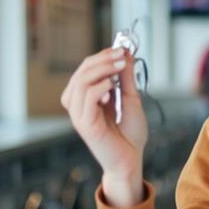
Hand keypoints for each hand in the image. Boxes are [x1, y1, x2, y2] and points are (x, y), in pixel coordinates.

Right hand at [60, 47, 148, 187]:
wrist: (131, 159)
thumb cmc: (129, 133)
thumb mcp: (130, 98)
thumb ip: (125, 77)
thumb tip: (125, 54)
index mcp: (85, 98)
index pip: (85, 69)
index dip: (101, 56)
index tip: (121, 50)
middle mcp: (77, 105)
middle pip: (81, 73)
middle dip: (102, 60)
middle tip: (122, 55)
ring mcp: (78, 115)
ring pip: (81, 82)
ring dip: (102, 70)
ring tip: (120, 68)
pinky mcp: (84, 124)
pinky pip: (86, 98)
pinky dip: (100, 88)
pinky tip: (113, 88)